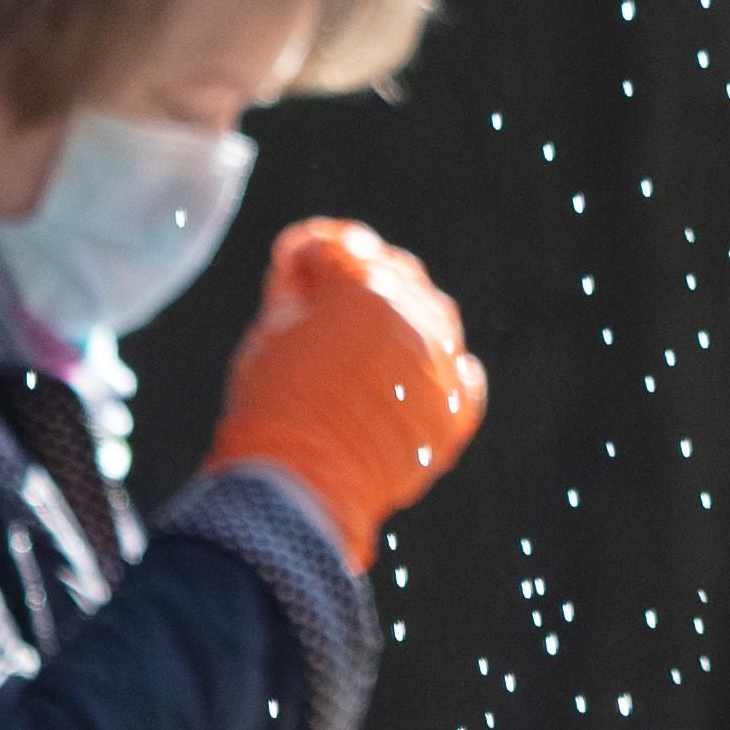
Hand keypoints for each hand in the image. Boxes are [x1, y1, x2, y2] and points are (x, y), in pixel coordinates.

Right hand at [203, 220, 486, 564]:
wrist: (302, 484)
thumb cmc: (275, 405)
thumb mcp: (269, 332)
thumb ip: (292, 289)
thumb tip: (301, 270)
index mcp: (361, 284)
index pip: (340, 245)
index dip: (311, 250)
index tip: (295, 262)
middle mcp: (412, 313)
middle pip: (392, 272)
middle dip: (357, 276)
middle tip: (324, 298)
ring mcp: (441, 360)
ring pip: (431, 315)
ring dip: (399, 317)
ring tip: (363, 342)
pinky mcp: (455, 409)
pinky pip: (460, 374)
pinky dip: (438, 368)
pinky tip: (413, 372)